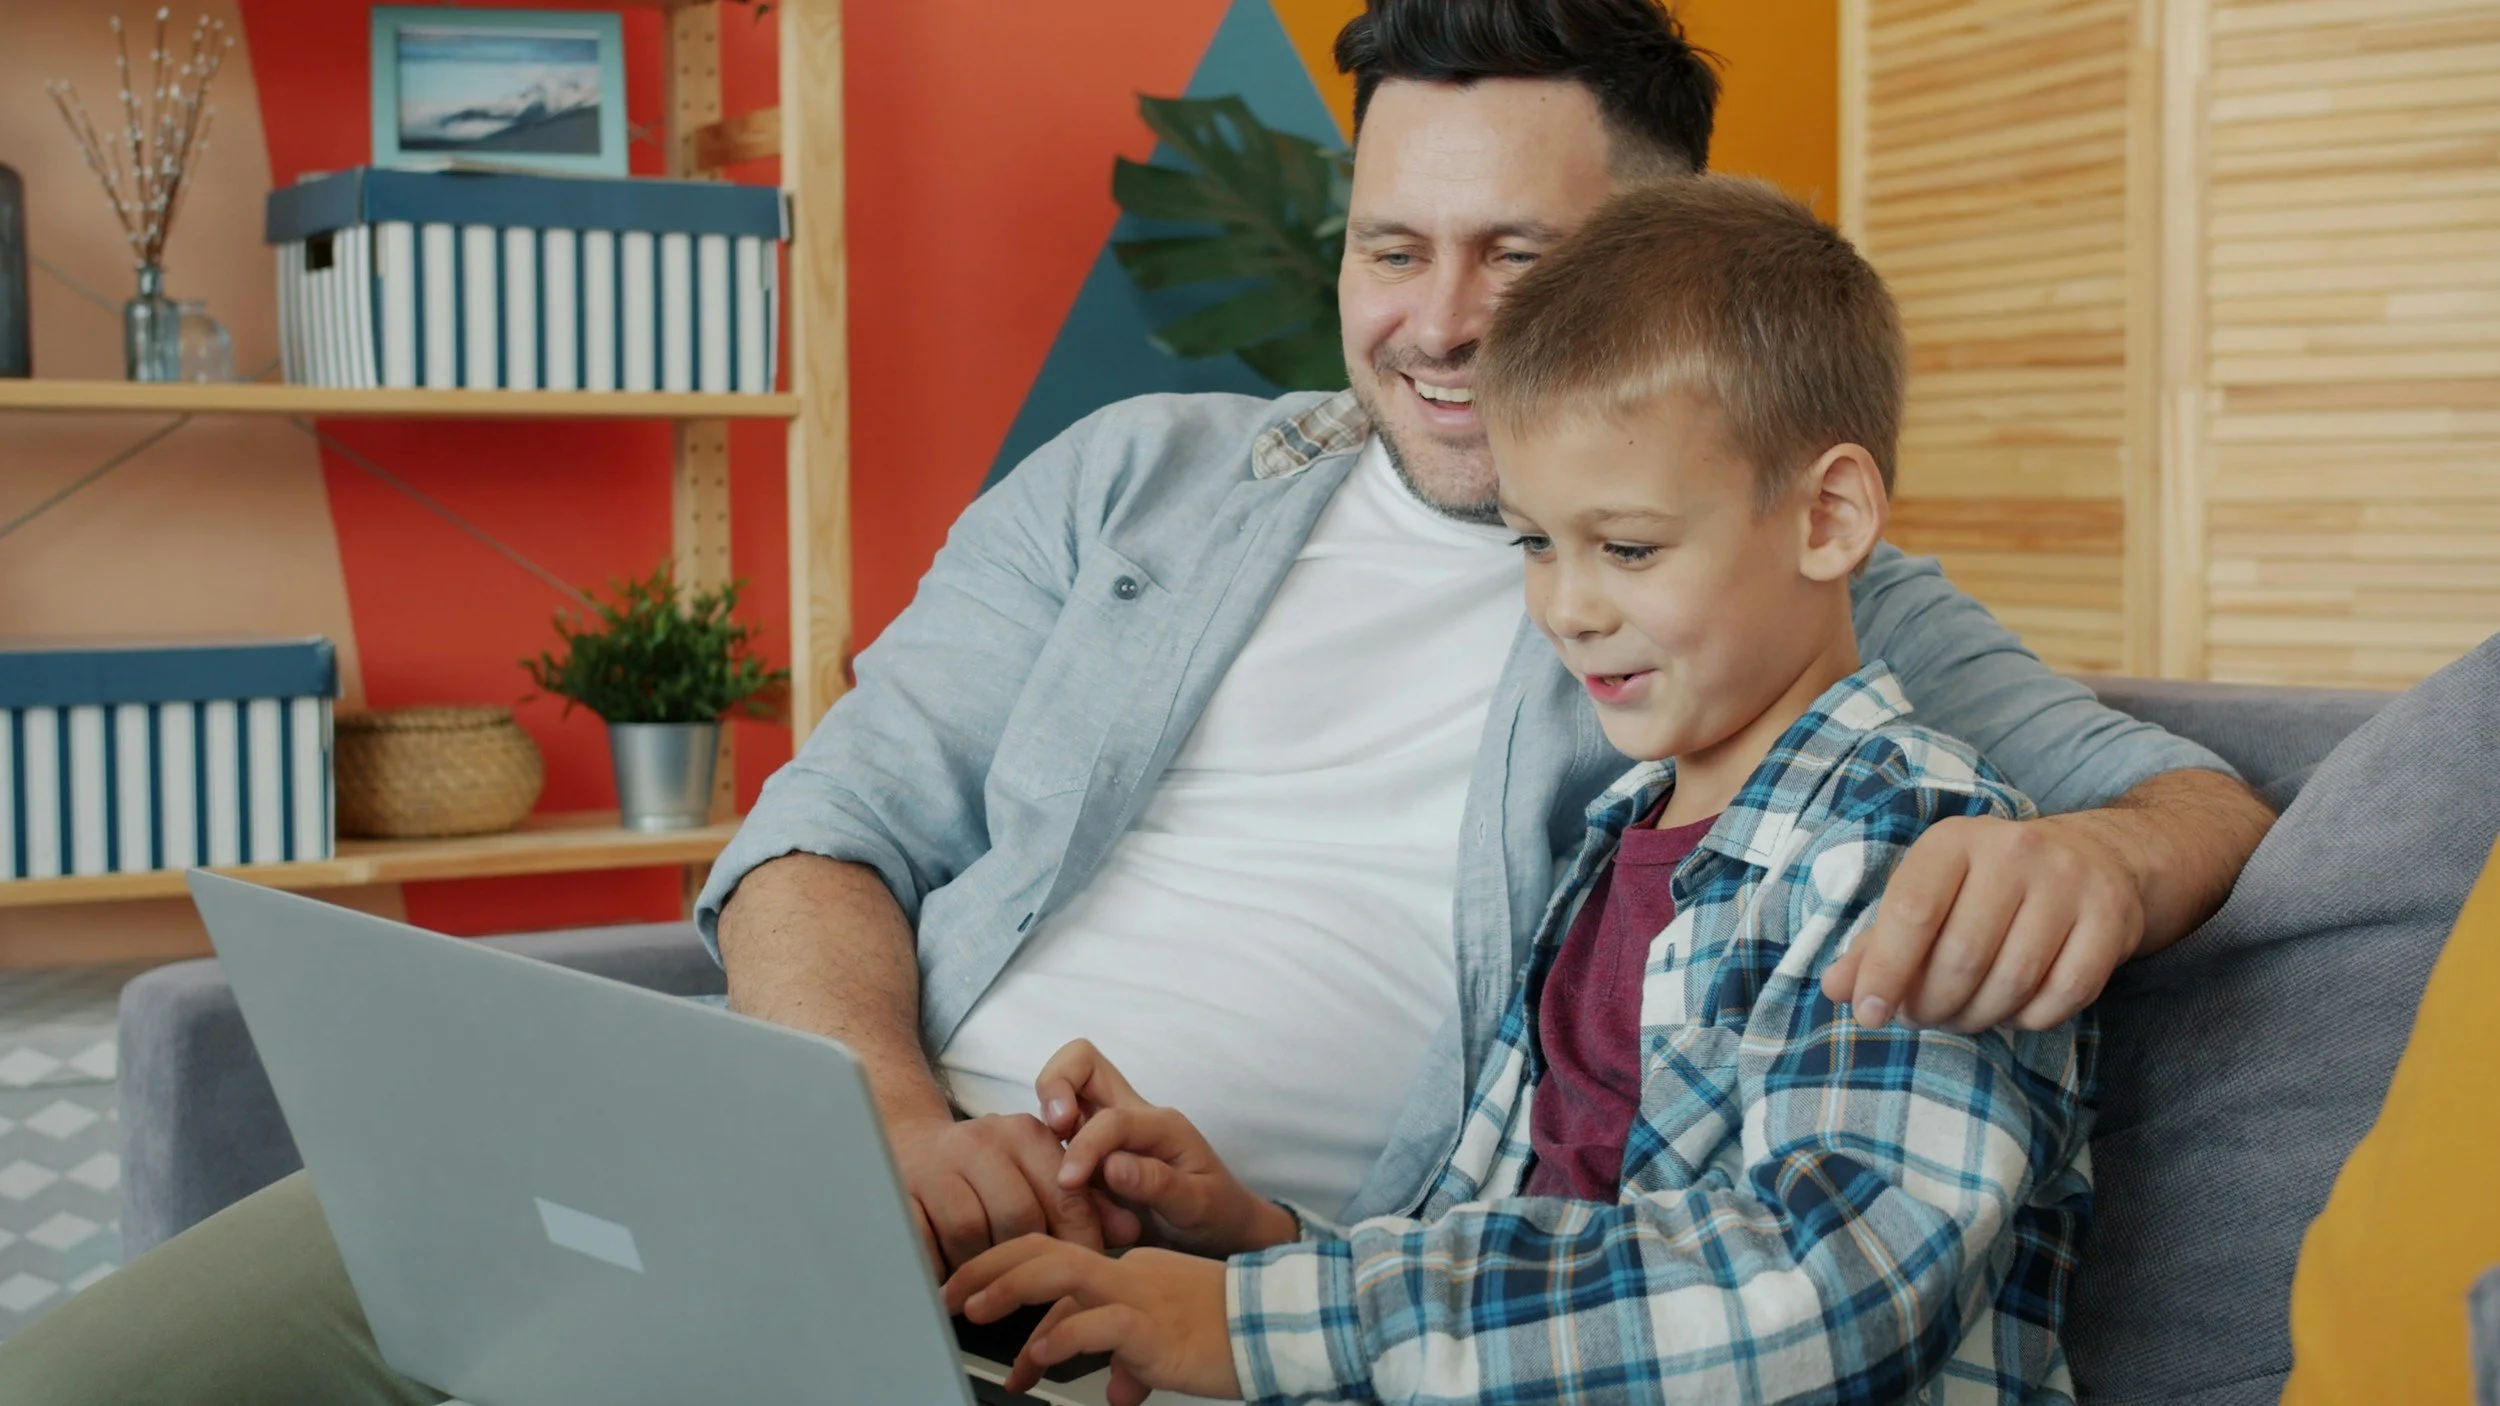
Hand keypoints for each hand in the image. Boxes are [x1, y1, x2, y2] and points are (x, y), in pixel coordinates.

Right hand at [887, 1112, 1104, 1274]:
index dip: (1078, 1237)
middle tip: (1032, 1283)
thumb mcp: (1041, 1171)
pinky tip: (949, 1273)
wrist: (912, 1143)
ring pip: (970, 1232)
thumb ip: (1088, 1200)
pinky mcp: (899, 1189)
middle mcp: (982, 1140)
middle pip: (1017, 1216)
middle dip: (1027, 1257)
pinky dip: (938, 1265)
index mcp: (1025, 1133)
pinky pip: (923, 1240)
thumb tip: (1131, 1230)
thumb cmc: (989, 1167)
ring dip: (981, 1264)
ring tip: (988, 1278)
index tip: (1082, 1269)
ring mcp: (937, 1164)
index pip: (1065, 1191)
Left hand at [946, 1237, 1239, 1405]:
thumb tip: (1115, 1388)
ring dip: (1007, 1287)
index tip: (976, 1309)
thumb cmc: (1229, 1335)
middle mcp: (1128, 1273)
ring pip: (1060, 1269)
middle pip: (1044, 1249)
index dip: (1009, 1285)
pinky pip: (1095, 1324)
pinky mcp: (1151, 1325)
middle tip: (950, 1295)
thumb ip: (1133, 1359)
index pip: (1056, 1265)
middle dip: (988, 1267)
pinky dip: (1060, 1339)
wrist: (1279, 1329)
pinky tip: (1040, 1359)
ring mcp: (1139, 1294)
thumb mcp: (1167, 1345)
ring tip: (972, 1309)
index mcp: (1130, 1271)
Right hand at [1035, 1040, 1296, 1256]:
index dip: (1085, 1146)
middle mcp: (1131, 1116)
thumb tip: (1113, 1165)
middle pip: (1081, 1062)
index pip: (1111, 1118)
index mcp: (1159, 1124)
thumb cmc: (1216, 1213)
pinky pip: (1056, 1137)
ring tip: (1049, 1171)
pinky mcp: (1091, 1153)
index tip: (1069, 1182)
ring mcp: (1107, 1132)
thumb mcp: (1199, 1205)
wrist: (1221, 1230)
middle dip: (1055, 1084)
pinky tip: (1057, 1197)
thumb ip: (1158, 1184)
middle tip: (1051, 1130)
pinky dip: (1046, 1155)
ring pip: (1063, 1093)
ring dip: (1044, 1123)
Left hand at [1823, 813, 2145, 1032]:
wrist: (2094, 857)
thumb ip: (1878, 941)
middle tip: (1922, 1016)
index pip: (1912, 910)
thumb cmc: (1987, 884)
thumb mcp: (1929, 893)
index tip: (1868, 1013)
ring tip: (1963, 1015)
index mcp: (1954, 840)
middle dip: (1932, 1004)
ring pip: (2012, 981)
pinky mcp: (2111, 918)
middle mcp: (2014, 851)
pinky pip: (2065, 994)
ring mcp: (2068, 882)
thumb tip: (1836, 989)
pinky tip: (2013, 1009)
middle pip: (1961, 956)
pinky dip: (2031, 1018)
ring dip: (1978, 1016)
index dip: (1885, 970)